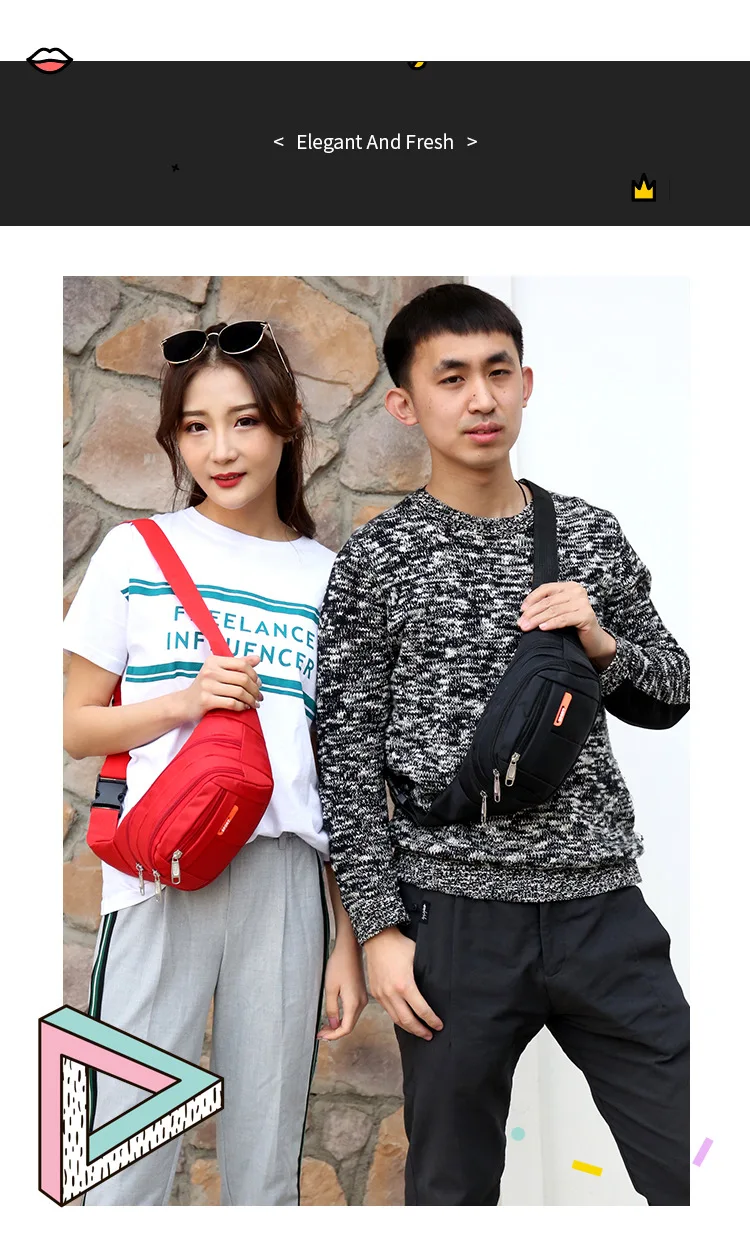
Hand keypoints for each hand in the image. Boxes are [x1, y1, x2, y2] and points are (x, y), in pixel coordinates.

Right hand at [177, 653, 263, 721]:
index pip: (242, 664)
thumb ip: (238, 664)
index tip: (258, 683)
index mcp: (214, 661)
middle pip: (242, 679)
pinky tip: (244, 707)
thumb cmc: (205, 687)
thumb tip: (257, 658)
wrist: (185, 703)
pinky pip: (231, 703)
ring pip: (239, 692)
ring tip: (254, 704)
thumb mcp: (219, 671)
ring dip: (251, 700)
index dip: (254, 675)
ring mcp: (207, 686)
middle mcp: (209, 671)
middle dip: (255, 690)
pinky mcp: (206, 700)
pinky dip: (241, 706)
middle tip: (259, 696)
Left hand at [317, 935, 367, 1040]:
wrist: (349, 949)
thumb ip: (331, 1009)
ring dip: (339, 1025)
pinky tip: (334, 1015)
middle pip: (349, 1026)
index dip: (333, 1036)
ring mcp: (362, 998)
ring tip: (325, 1026)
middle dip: (334, 1032)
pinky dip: (343, 1017)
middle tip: (320, 1033)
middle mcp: (361, 1003)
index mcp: (353, 1003)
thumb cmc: (339, 965)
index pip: (345, 1029)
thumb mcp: (330, 989)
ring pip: (351, 1019)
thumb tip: (334, 1025)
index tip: (321, 1036)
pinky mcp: (361, 994)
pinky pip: (353, 1011)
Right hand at [363, 926, 443, 1040]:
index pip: (422, 1010)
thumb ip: (427, 973)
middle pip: (408, 1021)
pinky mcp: (375, 993)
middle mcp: (391, 993)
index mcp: (405, 985)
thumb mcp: (418, 957)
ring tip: (419, 1032)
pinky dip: (398, 1019)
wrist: (378, 939)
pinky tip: (406, 1020)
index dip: (432, 1020)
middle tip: (430, 1035)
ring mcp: (382, 994)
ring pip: (396, 1019)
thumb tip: (440, 985)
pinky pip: (388, 1011)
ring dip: (409, 1028)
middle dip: (421, 1031)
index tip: (439, 1025)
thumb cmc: (400, 946)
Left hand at [518, 582, 615, 666]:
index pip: (546, 589)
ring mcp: (583, 603)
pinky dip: (551, 624)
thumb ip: (545, 606)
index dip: (532, 598)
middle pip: (548, 601)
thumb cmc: (573, 627)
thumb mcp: (557, 613)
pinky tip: (542, 628)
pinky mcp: (587, 615)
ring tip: (527, 627)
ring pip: (554, 610)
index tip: (522, 610)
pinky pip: (564, 619)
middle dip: (532, 613)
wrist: (593, 642)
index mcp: (569, 587)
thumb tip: (524, 608)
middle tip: (521, 623)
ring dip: (538, 619)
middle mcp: (577, 592)